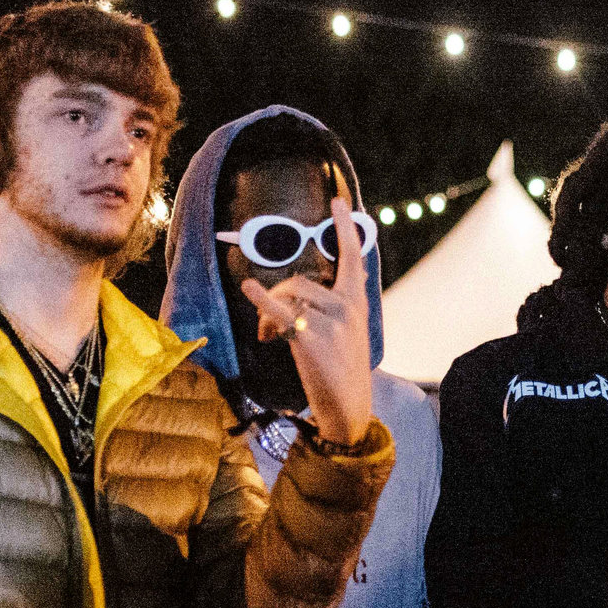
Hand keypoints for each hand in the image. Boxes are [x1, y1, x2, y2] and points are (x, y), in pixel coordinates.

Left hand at [238, 197, 374, 443]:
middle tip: (267, 322)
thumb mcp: (352, 332)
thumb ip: (340, 305)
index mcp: (357, 303)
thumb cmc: (345, 369)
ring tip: (267, 336)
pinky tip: (249, 289)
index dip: (344, 228)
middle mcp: (347, 308)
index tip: (338, 201)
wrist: (349, 406)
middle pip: (300, 282)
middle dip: (276, 297)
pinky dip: (262, 301)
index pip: (352, 258)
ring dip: (268, 313)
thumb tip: (322, 285)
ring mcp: (330, 323)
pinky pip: (281, 313)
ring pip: (289, 297)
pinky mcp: (311, 339)